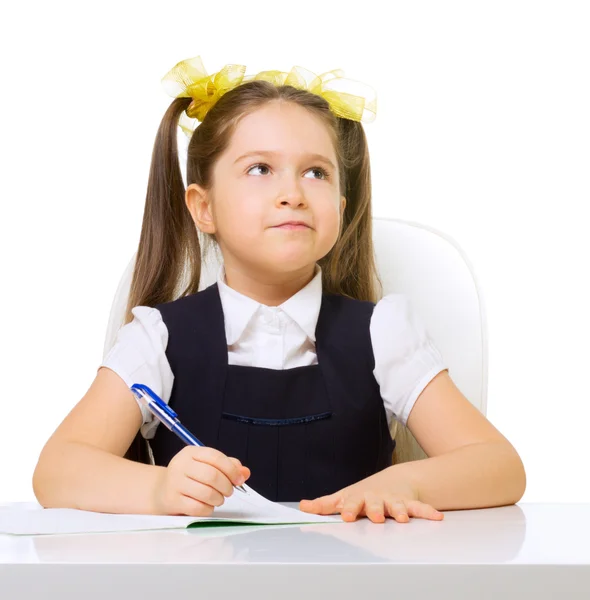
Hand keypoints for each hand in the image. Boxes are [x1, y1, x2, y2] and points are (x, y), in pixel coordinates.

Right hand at [151, 446, 249, 515]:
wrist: (160, 491)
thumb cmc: (189, 477)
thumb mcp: (206, 466)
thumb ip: (227, 467)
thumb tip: (245, 472)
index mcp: (191, 452)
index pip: (215, 457)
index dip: (231, 469)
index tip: (239, 479)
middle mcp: (180, 465)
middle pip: (212, 475)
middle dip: (226, 486)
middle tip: (228, 491)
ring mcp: (174, 483)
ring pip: (206, 493)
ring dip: (218, 499)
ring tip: (218, 499)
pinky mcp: (172, 500)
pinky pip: (197, 507)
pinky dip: (208, 509)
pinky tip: (207, 506)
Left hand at [299, 466, 443, 523]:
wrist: (393, 480)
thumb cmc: (365, 493)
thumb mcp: (344, 496)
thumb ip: (325, 504)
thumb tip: (303, 506)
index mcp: (359, 498)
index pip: (352, 503)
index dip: (349, 509)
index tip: (347, 516)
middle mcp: (376, 499)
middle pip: (375, 504)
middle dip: (375, 510)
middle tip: (376, 517)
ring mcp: (393, 501)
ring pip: (397, 506)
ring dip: (400, 511)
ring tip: (403, 519)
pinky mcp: (409, 504)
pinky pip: (419, 508)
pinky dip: (428, 512)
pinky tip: (436, 517)